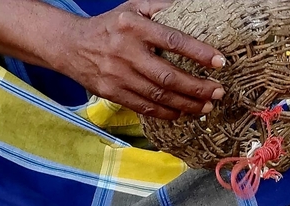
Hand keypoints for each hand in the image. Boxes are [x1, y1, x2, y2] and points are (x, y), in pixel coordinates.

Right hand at [56, 0, 225, 119]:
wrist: (70, 45)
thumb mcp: (132, 8)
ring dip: (187, 104)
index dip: (198, 53)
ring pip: (159, 95)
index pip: (172, 40)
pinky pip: (145, 107)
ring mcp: (117, 74)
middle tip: (218, 92)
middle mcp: (125, 51)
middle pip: (168, 75)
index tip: (219, 62)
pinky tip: (182, 113)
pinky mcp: (112, 93)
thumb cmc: (110, 26)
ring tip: (207, 106)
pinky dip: (166, 112)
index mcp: (133, 26)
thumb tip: (194, 8)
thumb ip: (161, 8)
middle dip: (198, 87)